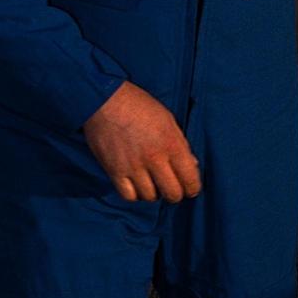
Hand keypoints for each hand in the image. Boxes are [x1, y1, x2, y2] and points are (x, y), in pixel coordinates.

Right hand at [83, 81, 201, 203]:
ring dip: (154, 192)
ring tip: (151, 182)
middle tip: (170, 186)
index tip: (189, 187)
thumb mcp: (167, 119)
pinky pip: (129, 196)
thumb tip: (192, 165)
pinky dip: (134, 194)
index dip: (192, 188)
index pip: (190, 180)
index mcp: (171, 143)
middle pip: (172, 194)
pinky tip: (135, 184)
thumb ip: (180, 144)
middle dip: (175, 193)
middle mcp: (154, 158)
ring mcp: (133, 166)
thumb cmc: (138, 105)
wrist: (105, 99)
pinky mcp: (115, 171)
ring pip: (151, 197)